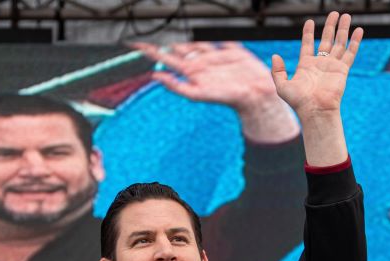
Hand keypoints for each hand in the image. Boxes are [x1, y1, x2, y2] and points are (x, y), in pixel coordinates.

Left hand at [135, 41, 278, 114]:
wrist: (253, 94)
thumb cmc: (227, 97)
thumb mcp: (198, 94)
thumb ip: (176, 86)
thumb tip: (155, 76)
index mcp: (191, 72)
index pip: (166, 59)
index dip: (152, 52)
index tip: (136, 46)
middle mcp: (201, 63)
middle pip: (178, 50)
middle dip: (163, 45)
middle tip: (148, 40)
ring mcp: (215, 57)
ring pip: (197, 44)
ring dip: (186, 40)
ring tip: (173, 38)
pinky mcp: (231, 52)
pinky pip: (220, 41)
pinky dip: (215, 37)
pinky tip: (209, 34)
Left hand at [271, 12, 362, 120]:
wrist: (315, 110)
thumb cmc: (298, 101)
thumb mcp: (282, 86)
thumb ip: (277, 71)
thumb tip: (275, 55)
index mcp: (306, 65)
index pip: (308, 44)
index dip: (308, 33)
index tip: (309, 21)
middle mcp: (320, 63)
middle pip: (326, 39)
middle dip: (330, 26)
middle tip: (334, 13)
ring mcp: (332, 66)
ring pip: (339, 43)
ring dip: (343, 29)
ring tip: (347, 15)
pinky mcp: (342, 70)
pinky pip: (350, 53)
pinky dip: (355, 41)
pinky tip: (359, 30)